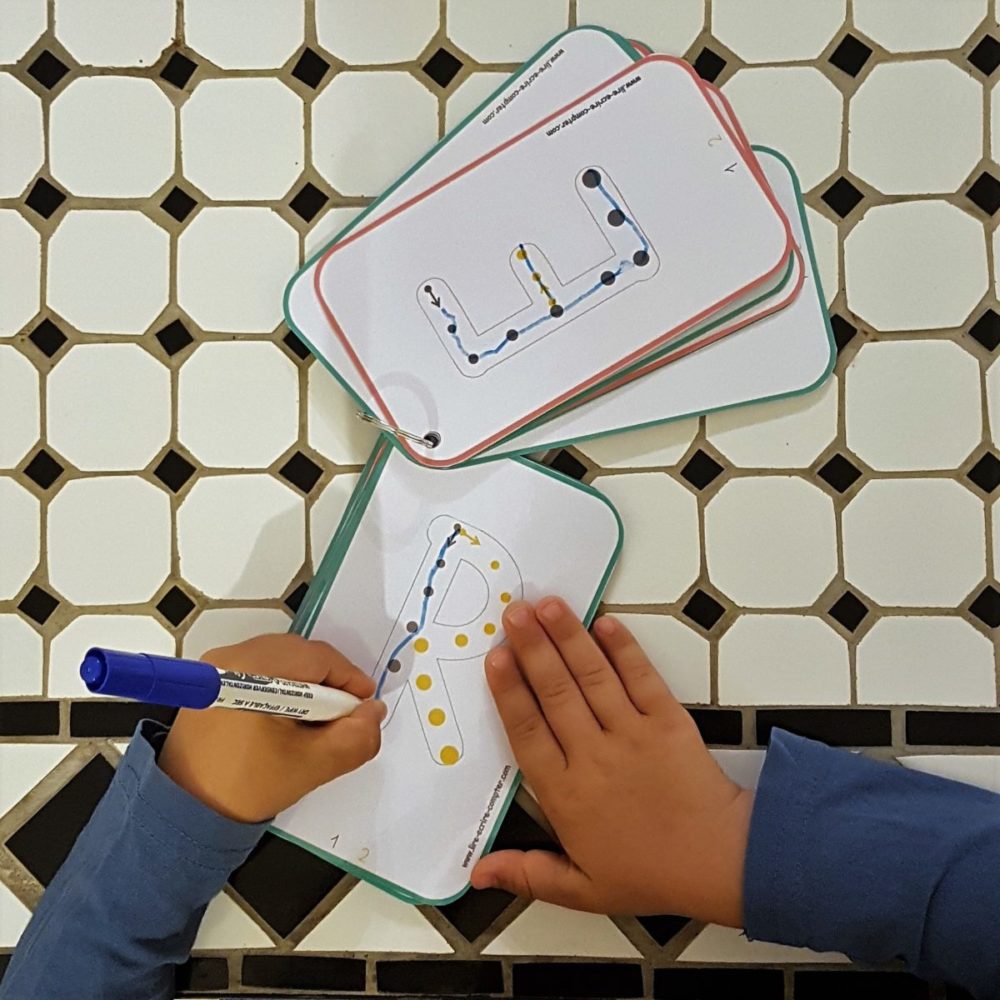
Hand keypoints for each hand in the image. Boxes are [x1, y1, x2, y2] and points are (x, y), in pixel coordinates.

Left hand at [158, 634, 385, 822]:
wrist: (181, 811)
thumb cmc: (242, 786)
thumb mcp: (310, 766)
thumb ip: (354, 738)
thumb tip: (373, 713)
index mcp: (253, 670)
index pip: (319, 658)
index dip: (350, 681)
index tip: (363, 709)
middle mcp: (231, 657)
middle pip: (300, 655)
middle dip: (328, 684)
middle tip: (341, 719)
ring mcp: (216, 667)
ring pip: (282, 662)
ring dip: (306, 687)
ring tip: (314, 725)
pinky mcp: (210, 682)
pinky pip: (261, 672)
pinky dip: (283, 690)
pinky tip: (287, 723)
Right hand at [472, 598, 751, 925]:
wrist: (718, 861)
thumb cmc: (648, 873)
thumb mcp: (581, 888)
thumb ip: (527, 874)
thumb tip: (477, 873)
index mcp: (566, 796)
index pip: (528, 733)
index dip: (509, 692)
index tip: (494, 659)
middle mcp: (593, 757)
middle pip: (555, 693)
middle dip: (532, 649)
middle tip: (512, 613)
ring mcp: (632, 734)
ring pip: (592, 677)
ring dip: (568, 638)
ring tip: (547, 605)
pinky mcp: (667, 721)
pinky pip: (641, 677)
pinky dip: (623, 649)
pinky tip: (604, 623)